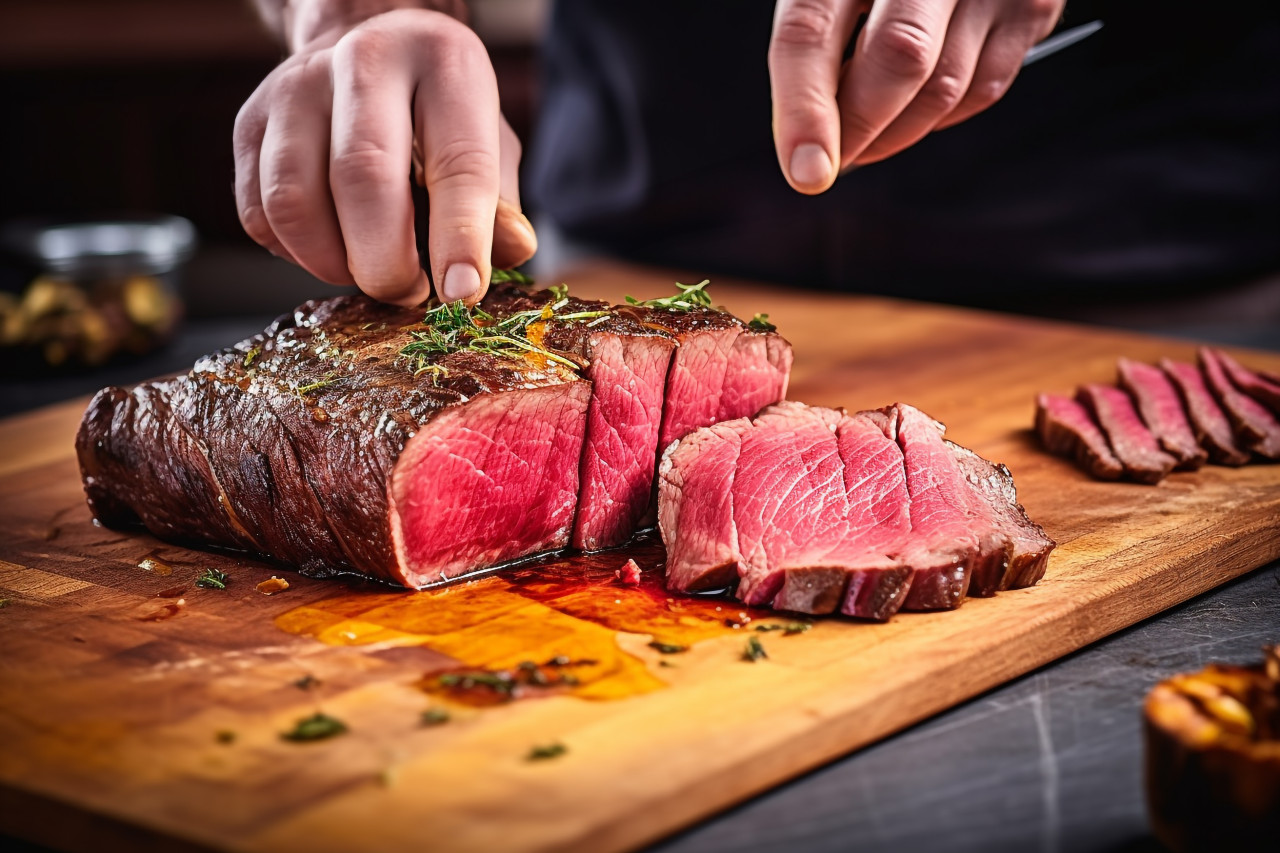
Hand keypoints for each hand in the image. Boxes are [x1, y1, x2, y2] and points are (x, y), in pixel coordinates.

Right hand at [233, 8, 535, 306]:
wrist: (366, 54)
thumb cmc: (437, 117)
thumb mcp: (491, 144)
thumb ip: (501, 203)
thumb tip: (512, 249)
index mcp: (443, 63)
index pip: (456, 161)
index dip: (460, 237)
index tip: (461, 293)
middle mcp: (362, 61)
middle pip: (362, 179)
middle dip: (386, 262)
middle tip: (409, 293)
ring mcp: (294, 88)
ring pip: (294, 203)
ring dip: (333, 264)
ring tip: (370, 270)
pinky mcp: (249, 123)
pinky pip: (259, 215)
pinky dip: (296, 254)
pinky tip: (332, 247)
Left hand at [769, 0, 1064, 192]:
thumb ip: (816, 38)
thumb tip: (808, 136)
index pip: (812, 29)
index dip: (803, 109)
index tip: (805, 171)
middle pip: (895, 59)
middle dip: (859, 130)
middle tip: (833, 161)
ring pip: (942, 88)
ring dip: (895, 133)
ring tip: (866, 133)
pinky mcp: (1033, 6)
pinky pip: (981, 90)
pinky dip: (939, 116)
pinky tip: (915, 105)